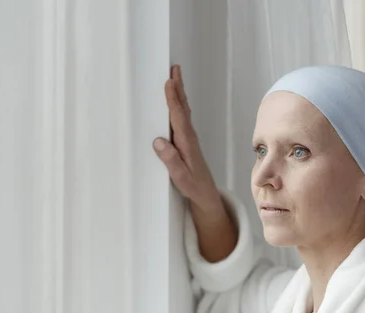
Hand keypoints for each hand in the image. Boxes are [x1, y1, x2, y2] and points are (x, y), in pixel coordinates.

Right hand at [153, 65, 220, 211]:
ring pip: (183, 110)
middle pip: (182, 107)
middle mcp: (189, 136)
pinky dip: (178, 104)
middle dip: (178, 88)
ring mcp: (189, 137)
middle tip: (174, 69)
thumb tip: (159, 141)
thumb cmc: (192, 185)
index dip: (173, 99)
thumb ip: (170, 159)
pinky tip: (176, 100)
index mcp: (186, 142)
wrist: (205, 193)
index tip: (169, 83)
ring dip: (179, 93)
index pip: (178, 117)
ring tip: (174, 77)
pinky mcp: (186, 140)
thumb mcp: (180, 176)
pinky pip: (182, 117)